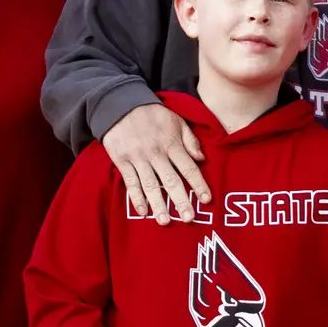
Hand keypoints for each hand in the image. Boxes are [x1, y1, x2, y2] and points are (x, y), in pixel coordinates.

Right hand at [102, 104, 208, 225]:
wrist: (120, 105)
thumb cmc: (153, 115)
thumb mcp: (176, 121)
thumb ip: (190, 140)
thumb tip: (202, 159)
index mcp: (171, 143)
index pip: (189, 167)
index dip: (198, 184)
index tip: (206, 199)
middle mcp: (156, 153)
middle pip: (171, 180)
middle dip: (181, 200)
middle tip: (189, 218)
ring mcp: (138, 158)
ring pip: (150, 185)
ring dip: (158, 205)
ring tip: (165, 221)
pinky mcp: (123, 161)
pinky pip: (131, 182)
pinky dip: (136, 198)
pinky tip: (143, 211)